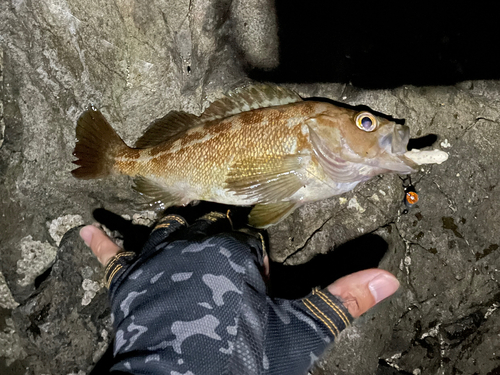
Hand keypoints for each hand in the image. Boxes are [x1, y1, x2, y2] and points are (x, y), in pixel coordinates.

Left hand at [80, 225, 398, 317]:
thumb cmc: (242, 358)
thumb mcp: (299, 333)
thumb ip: (342, 302)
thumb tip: (392, 280)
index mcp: (236, 249)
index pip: (249, 234)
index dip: (254, 259)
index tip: (254, 284)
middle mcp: (195, 240)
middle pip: (209, 222)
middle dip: (219, 237)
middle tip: (223, 268)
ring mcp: (157, 257)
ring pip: (168, 224)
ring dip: (178, 227)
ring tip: (187, 239)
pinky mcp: (127, 280)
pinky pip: (110, 255)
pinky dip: (100, 242)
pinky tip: (86, 228)